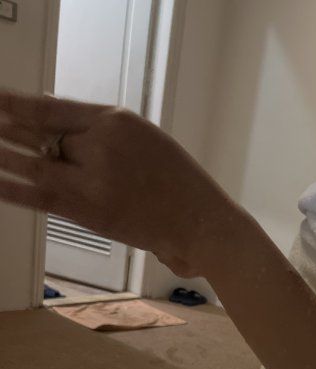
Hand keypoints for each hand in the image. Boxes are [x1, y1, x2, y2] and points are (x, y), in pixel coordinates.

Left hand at [0, 90, 239, 275]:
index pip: (54, 109)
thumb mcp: (144, 140)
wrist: (201, 221)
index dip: (18, 106)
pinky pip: (44, 197)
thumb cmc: (179, 184)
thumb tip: (56, 126)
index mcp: (117, 121)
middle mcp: (103, 146)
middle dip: (7, 130)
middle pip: (42, 136)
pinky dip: (15, 190)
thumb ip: (102, 133)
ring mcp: (95, 181)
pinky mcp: (92, 213)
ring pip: (37, 165)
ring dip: (4, 157)